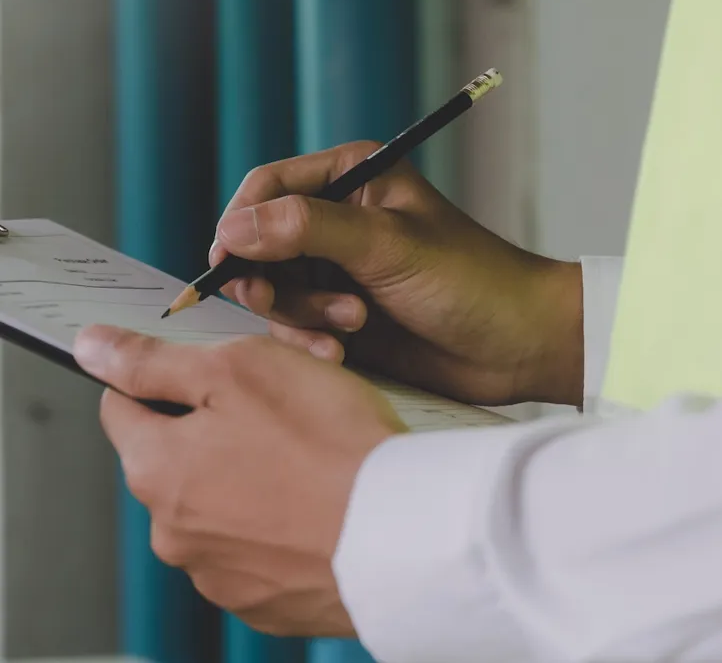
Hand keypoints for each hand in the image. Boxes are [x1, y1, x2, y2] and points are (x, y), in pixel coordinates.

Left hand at [74, 325, 404, 636]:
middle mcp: (174, 532)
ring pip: (214, 503)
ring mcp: (218, 574)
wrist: (402, 532)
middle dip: (212, 426)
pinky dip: (274, 522)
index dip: (162, 375)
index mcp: (157, 469)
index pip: (122, 406)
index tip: (204, 370)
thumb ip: (154, 361)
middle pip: (172, 457)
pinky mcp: (263, 601)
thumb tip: (92, 347)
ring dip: (244, 476)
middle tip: (276, 408)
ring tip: (305, 457)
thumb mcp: (237, 369)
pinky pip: (252, 547)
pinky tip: (315, 501)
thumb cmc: (327, 443)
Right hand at [211, 142, 583, 406]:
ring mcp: (337, 269)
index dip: (239, 222)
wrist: (514, 344)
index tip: (224, 264)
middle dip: (271, 280)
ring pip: (273, 289)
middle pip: (259, 243)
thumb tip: (232, 228)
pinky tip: (342, 353)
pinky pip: (295, 326)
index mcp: (351, 178)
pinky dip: (310, 341)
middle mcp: (337, 219)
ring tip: (352, 324)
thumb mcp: (386, 244)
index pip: (268, 187)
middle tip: (280, 305)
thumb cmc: (469, 279)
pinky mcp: (340, 314)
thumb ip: (307, 228)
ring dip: (300, 315)